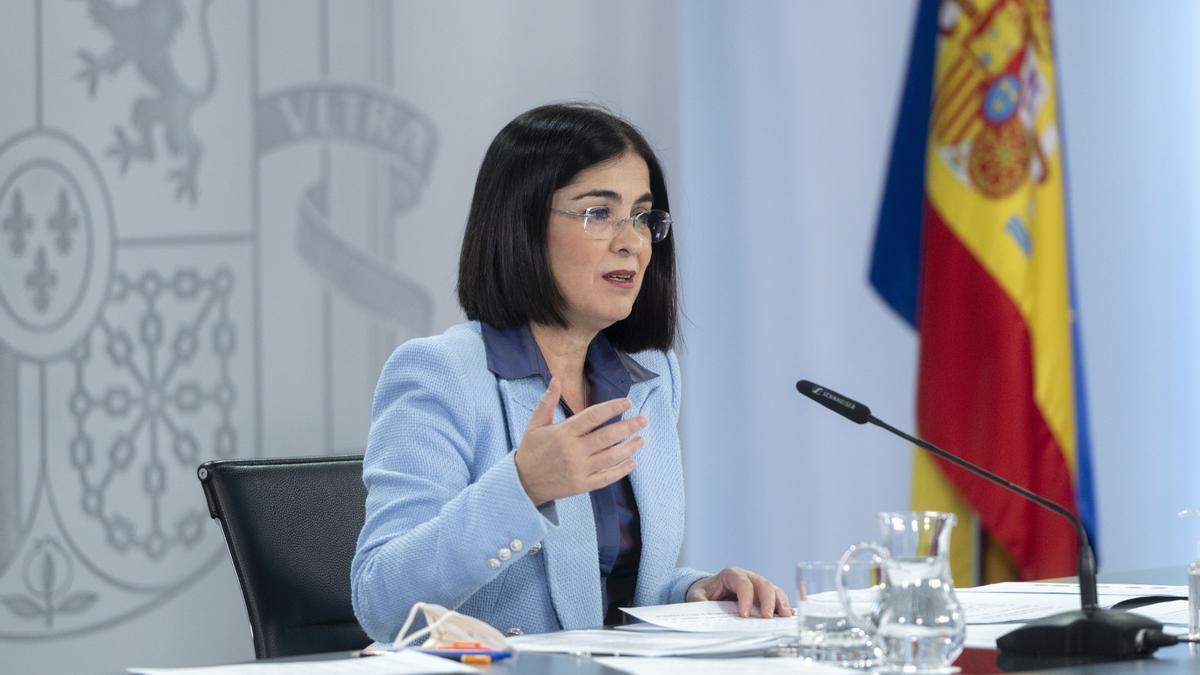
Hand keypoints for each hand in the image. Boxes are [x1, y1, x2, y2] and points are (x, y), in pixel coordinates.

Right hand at [514, 378, 646, 505]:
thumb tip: (556, 379)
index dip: (612, 407)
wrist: (522, 483)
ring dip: (629, 448)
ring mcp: (579, 469)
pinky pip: (606, 478)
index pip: (593, 416)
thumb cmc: (531, 451)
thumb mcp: (534, 425)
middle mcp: (573, 450)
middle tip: (643, 419)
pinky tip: (632, 462)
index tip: (627, 402)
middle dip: (628, 427)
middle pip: (607, 436)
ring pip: (611, 457)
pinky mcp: (582, 485)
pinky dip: (621, 471)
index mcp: (563, 433)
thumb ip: (547, 402)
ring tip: (642, 439)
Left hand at [686, 567, 792, 618]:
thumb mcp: (696, 596)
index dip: (746, 598)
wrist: (708, 591)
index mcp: (731, 574)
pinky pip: (777, 598)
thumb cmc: (704, 592)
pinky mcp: (763, 596)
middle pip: (762, 584)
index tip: (744, 615)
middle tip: (767, 617)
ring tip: (785, 616)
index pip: (742, 583)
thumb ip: (699, 601)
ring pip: (773, 590)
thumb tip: (702, 610)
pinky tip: (788, 615)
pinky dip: (783, 606)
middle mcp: (748, 577)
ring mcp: (758, 585)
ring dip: (780, 602)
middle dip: (767, 600)